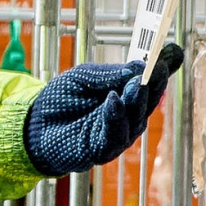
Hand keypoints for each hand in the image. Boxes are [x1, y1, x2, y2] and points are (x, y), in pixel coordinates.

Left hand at [23, 43, 183, 176]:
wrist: (34, 122)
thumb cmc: (60, 99)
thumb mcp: (84, 77)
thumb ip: (110, 74)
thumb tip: (139, 66)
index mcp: (126, 98)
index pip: (147, 85)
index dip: (159, 71)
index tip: (170, 55)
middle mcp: (127, 118)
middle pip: (146, 103)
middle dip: (152, 85)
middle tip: (157, 68)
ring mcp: (117, 136)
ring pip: (134, 119)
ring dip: (136, 100)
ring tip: (138, 83)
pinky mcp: (101, 150)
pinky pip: (113, 135)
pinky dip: (115, 117)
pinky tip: (114, 100)